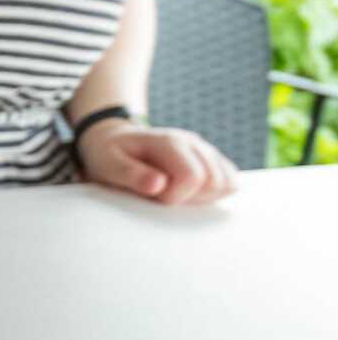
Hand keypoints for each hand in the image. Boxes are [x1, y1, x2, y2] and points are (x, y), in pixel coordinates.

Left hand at [76, 121, 236, 205]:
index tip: (154, 196)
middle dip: (190, 198)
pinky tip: (190, 194)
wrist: (115, 141)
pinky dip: (215, 194)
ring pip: (228, 183)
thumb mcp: (108, 164)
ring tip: (176, 193)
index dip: (174, 196)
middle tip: (163, 195)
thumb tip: (158, 184)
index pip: (192, 177)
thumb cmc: (111, 155)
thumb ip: (131, 175)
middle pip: (215, 181)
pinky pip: (230, 182)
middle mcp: (192, 142)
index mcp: (169, 142)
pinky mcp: (212, 160)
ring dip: (204, 197)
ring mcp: (204, 150)